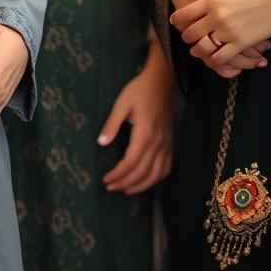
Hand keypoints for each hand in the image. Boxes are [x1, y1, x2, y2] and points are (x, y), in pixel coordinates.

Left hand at [98, 40, 173, 194]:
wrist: (162, 81)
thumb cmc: (140, 91)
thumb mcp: (121, 104)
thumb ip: (111, 124)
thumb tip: (101, 143)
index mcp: (145, 134)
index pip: (130, 163)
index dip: (117, 175)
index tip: (105, 180)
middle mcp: (158, 143)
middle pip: (142, 173)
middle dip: (125, 183)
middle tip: (110, 187)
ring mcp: (166, 144)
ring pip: (156, 174)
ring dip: (141, 186)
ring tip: (126, 189)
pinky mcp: (170, 143)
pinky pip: (167, 168)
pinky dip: (156, 179)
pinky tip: (146, 180)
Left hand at [171, 0, 270, 71]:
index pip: (186, 13)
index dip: (177, 19)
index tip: (175, 22)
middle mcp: (217, 16)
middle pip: (192, 32)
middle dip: (186, 36)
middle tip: (186, 37)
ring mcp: (228, 31)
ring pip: (204, 47)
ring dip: (197, 51)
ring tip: (196, 50)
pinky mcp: (241, 43)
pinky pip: (220, 58)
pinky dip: (213, 60)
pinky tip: (212, 58)